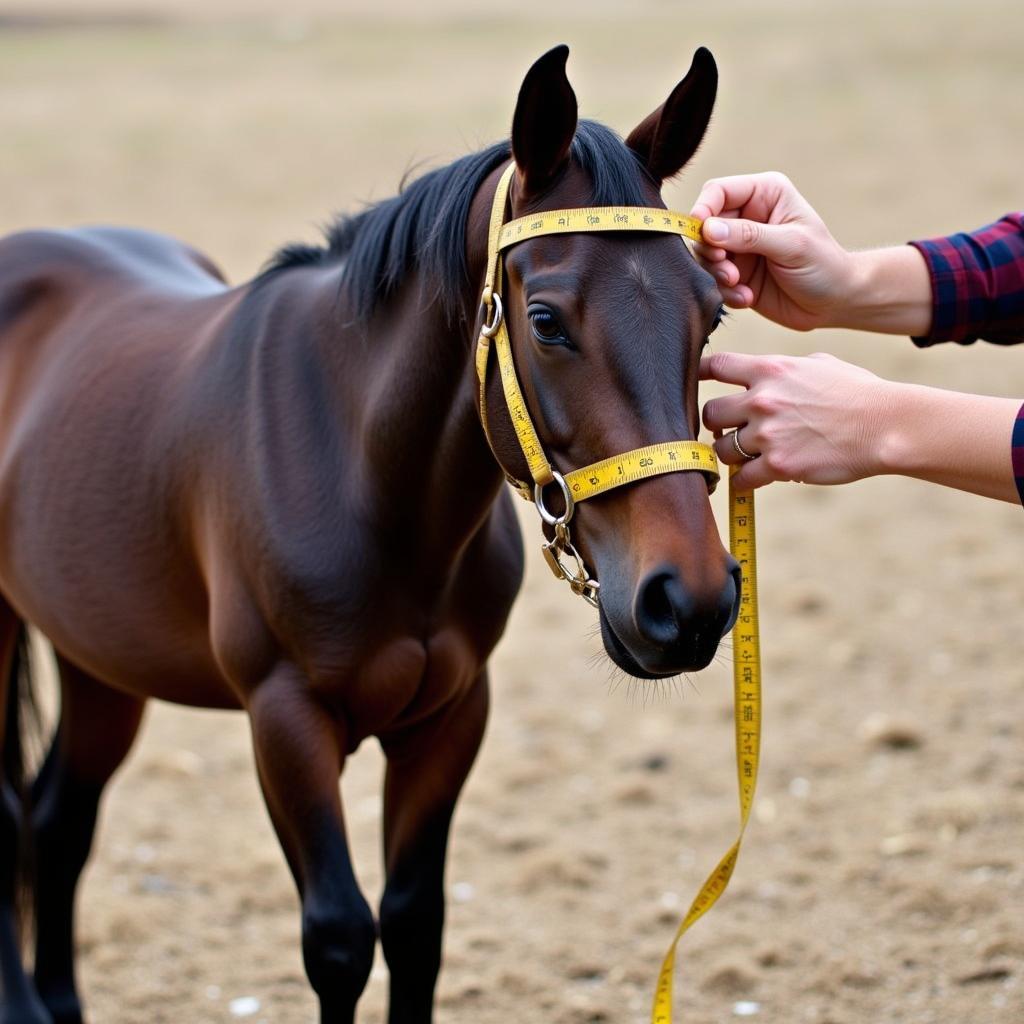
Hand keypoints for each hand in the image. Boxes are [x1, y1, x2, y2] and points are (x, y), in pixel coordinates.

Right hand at [690, 172, 855, 330]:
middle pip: (704, 226)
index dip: (704, 210)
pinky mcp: (735, 274)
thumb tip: (708, 229)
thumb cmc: (823, 265)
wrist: (833, 303)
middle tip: (727, 269)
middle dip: (711, 250)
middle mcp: (747, 217)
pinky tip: (747, 298)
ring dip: (717, 273)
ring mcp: (739, 247)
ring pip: (705, 255)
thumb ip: (749, 234)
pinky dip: (725, 292)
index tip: (702, 234)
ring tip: (738, 285)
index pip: (719, 191)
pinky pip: (713, 280)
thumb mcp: (790, 245)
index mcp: (764, 195)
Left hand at [701, 350, 890, 488]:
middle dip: (715, 423)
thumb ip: (784, 368)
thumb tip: (764, 372)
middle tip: (727, 430)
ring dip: (729, 454)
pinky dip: (743, 481)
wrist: (885, 425)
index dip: (701, 374)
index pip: (716, 366)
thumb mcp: (819, 364)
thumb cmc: (858, 393)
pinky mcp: (779, 465)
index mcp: (770, 369)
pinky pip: (741, 478)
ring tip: (744, 456)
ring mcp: (768, 434)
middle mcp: (763, 399)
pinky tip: (751, 479)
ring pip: (721, 449)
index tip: (697, 383)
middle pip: (710, 413)